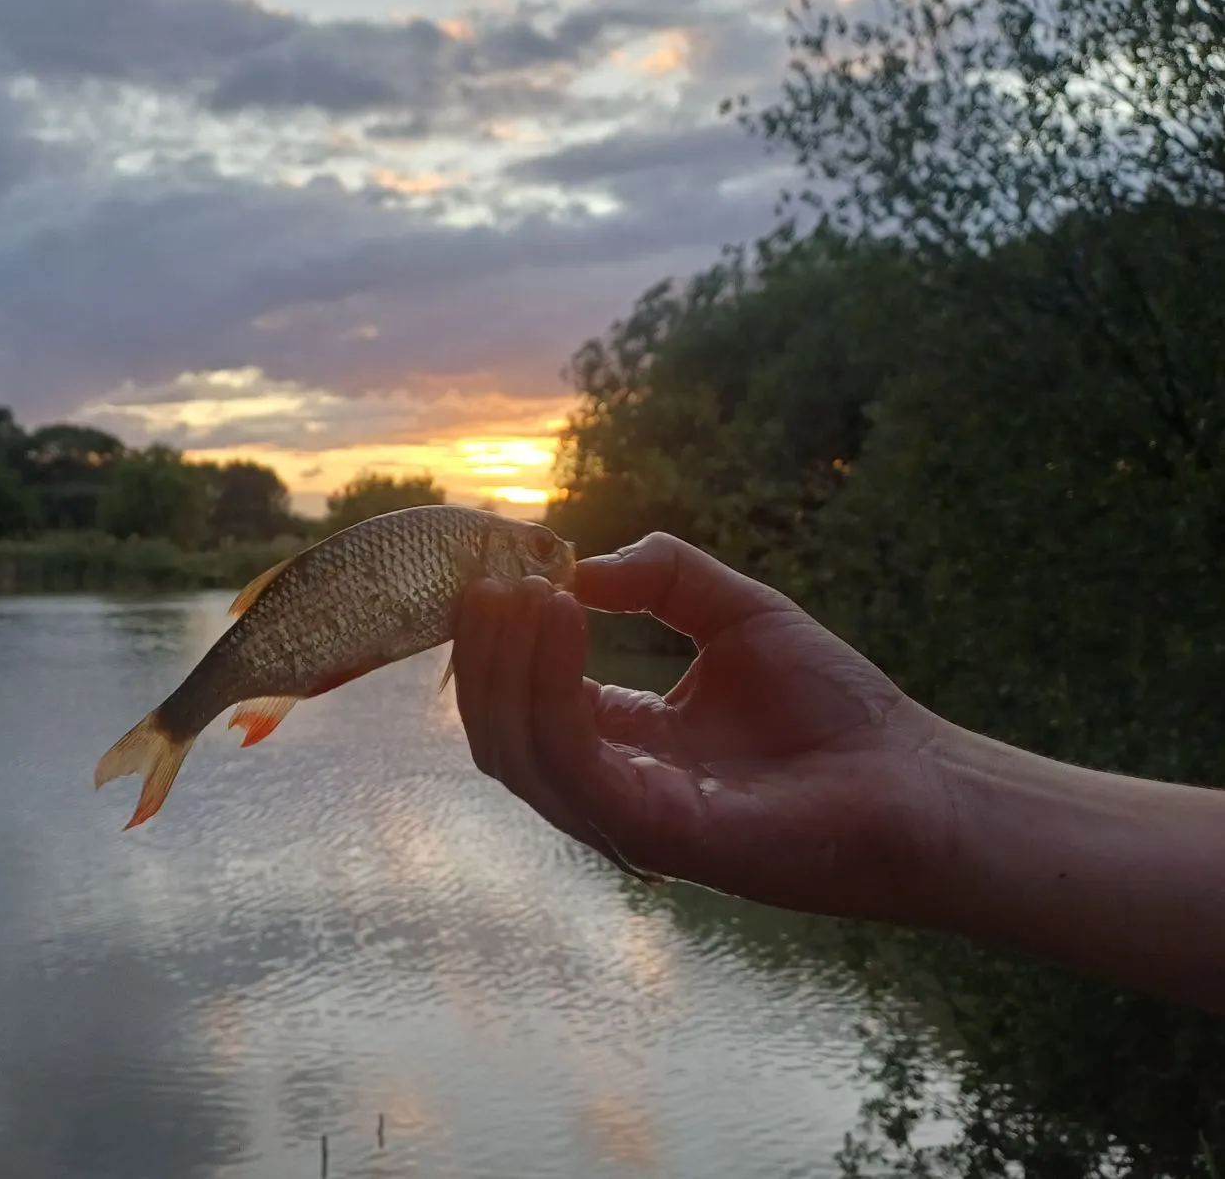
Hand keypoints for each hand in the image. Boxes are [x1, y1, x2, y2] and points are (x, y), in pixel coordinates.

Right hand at [451, 533, 954, 920]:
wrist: (917, 777)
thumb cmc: (836, 706)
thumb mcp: (737, 610)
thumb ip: (663, 576)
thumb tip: (579, 564)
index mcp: (623, 743)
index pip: (525, 697)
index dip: (498, 637)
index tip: (492, 570)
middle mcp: (612, 787)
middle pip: (501, 730)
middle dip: (483, 654)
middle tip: (488, 582)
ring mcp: (629, 818)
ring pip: (518, 753)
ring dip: (503, 666)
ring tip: (521, 592)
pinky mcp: (659, 835)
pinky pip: (572, 765)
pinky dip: (549, 690)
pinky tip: (563, 618)